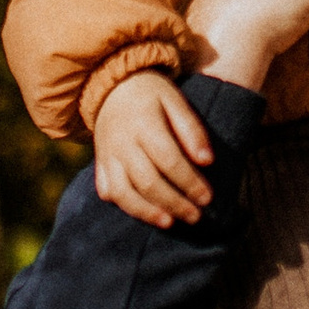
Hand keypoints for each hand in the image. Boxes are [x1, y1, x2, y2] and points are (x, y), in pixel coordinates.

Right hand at [93, 68, 217, 227]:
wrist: (110, 86)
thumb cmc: (151, 94)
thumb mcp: (175, 100)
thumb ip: (191, 129)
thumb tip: (207, 161)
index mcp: (144, 124)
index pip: (169, 160)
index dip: (189, 181)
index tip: (208, 198)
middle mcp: (122, 143)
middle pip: (148, 181)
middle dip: (174, 202)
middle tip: (196, 216)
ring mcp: (107, 156)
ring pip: (125, 193)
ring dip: (148, 212)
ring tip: (170, 222)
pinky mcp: (100, 164)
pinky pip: (109, 192)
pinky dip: (126, 206)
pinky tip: (146, 213)